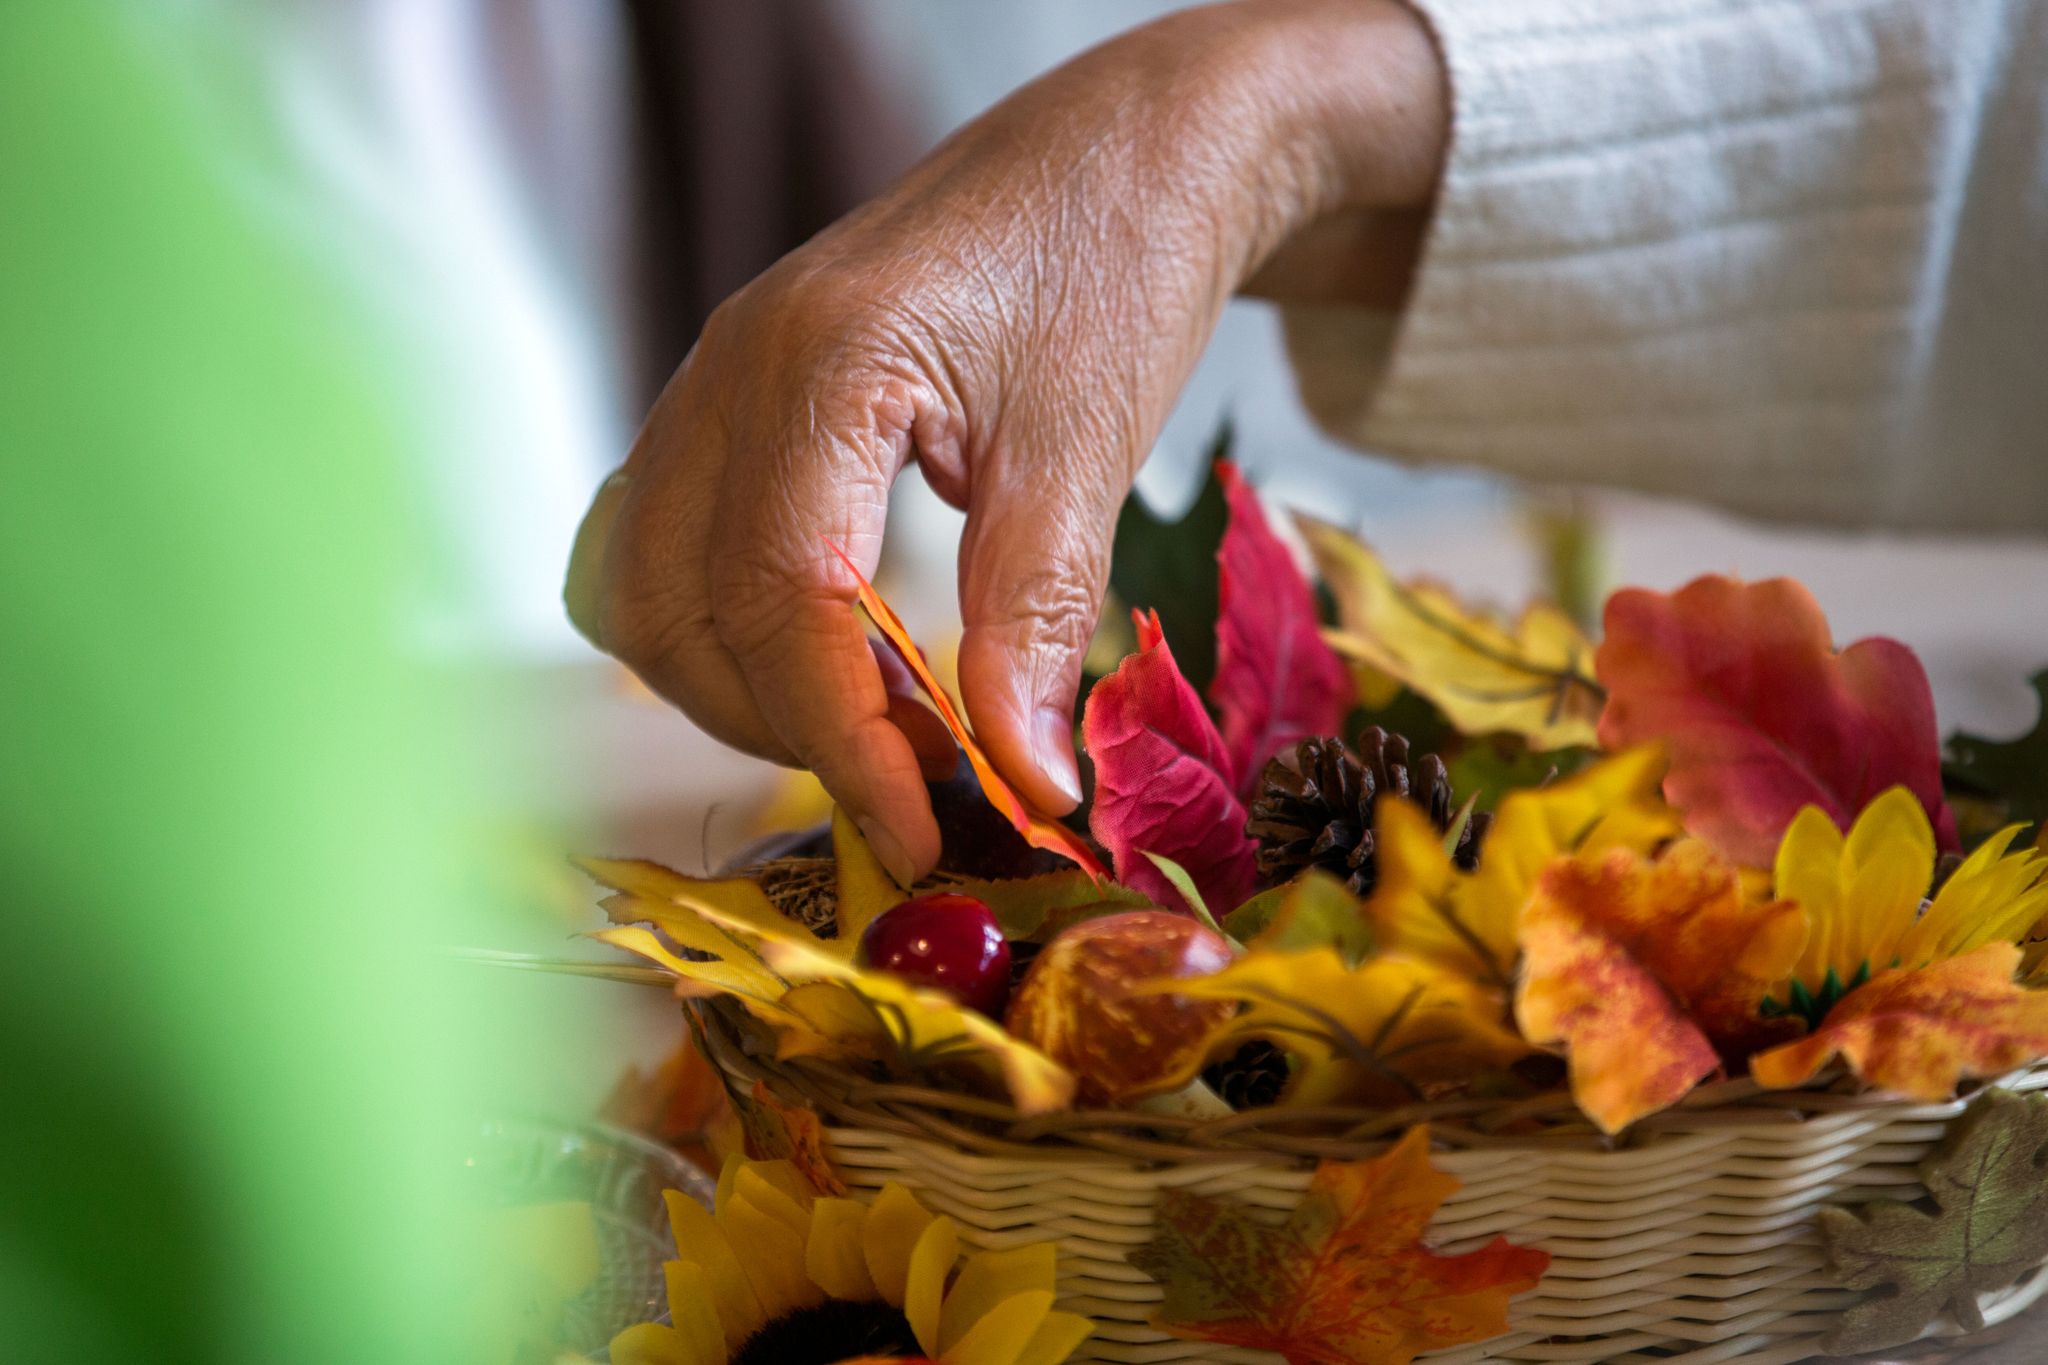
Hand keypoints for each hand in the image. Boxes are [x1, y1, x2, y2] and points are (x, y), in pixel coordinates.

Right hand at [565, 0, 1447, 882]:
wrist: (1120, 149)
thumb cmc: (1114, 264)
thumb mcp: (1089, 448)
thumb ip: (1038, 620)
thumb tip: (1024, 782)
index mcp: (821, 364)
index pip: (783, 600)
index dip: (845, 741)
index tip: (925, 829)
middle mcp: (732, 368)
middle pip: (681, 606)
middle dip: (786, 722)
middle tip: (918, 775)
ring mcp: (714, 378)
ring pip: (637, 583)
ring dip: (734, 682)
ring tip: (870, 716)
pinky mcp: (729, 398)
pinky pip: (653, 536)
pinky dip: (711, 621)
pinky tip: (816, 643)